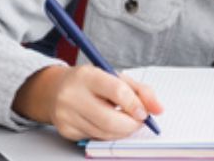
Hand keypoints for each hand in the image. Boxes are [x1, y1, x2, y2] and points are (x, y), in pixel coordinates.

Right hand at [12, 65, 162, 140]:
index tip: (144, 113)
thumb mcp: (114, 77)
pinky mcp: (66, 130)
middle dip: (130, 125)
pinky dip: (107, 134)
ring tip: (124, 122)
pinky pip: (95, 138)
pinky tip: (106, 123)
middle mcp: (72, 95)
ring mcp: (66, 115)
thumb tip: (158, 109)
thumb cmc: (89, 82)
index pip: (116, 91)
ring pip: (103, 133)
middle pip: (109, 119)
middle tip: (139, 122)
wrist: (54, 89)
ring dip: (121, 131)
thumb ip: (140, 91)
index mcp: (87, 75)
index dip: (134, 105)